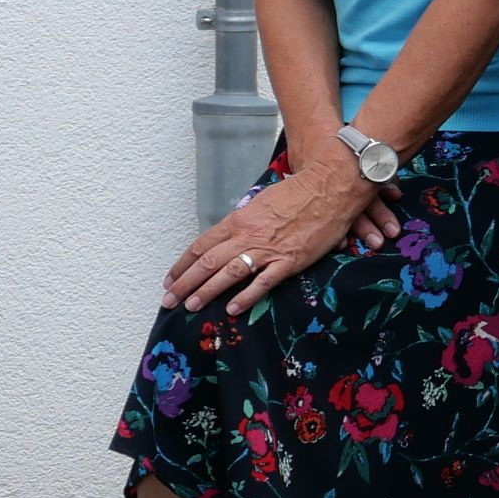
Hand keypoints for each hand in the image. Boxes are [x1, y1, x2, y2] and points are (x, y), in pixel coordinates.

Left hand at [164, 162, 382, 316]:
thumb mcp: (262, 203)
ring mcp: (268, 250)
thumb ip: (245, 222)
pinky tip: (232, 309)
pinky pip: (263, 283)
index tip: (170, 279)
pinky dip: (246, 297)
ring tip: (190, 306)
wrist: (330, 188)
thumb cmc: (297, 192)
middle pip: (208, 262)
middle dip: (185, 283)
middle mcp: (248, 235)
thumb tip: (231, 237)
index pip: (202, 246)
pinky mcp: (290, 261)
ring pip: (228, 274)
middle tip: (169, 300)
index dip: (183, 265)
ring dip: (206, 292)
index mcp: (239, 220)